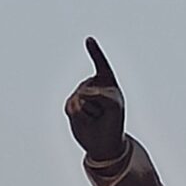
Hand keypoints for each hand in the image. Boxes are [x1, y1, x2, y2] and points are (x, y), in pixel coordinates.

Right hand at [66, 36, 125, 162]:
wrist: (104, 145)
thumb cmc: (114, 124)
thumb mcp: (115, 107)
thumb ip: (101, 95)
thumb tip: (80, 95)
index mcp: (107, 81)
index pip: (101, 64)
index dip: (94, 52)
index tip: (89, 40)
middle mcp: (92, 84)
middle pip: (91, 90)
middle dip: (99, 106)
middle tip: (104, 115)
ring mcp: (79, 94)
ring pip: (81, 100)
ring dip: (90, 114)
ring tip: (96, 118)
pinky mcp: (70, 105)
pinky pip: (72, 109)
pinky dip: (81, 119)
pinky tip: (86, 121)